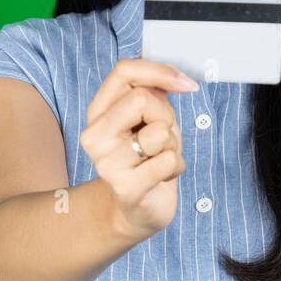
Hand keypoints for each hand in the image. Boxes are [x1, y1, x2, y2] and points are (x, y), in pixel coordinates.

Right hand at [79, 57, 198, 239]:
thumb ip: (153, 92)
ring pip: (158, 132)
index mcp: (98, 111)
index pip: (124, 71)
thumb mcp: (149, 117)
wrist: (135, 209)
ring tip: (160, 158)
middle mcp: (94, 135)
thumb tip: (174, 77)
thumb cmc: (146, 157)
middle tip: (164, 136)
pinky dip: (177, 166)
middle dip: (167, 115)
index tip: (185, 84)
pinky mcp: (125, 188)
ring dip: (173, 144)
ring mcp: (106, 164)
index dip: (160, 72)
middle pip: (141, 99)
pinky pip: (167, 160)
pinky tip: (163, 176)